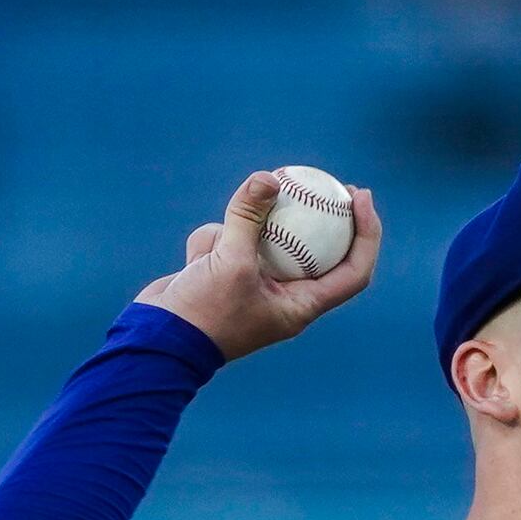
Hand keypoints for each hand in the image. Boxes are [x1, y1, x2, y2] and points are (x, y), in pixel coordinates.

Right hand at [136, 169, 380, 361]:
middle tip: (325, 181)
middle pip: (315, 248)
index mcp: (300, 307)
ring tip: (220, 243)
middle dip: (318, 215)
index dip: (366, 234)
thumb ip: (248, 217)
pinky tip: (194, 259)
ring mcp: (252, 286)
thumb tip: (267, 178)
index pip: (352, 271)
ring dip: (240, 230)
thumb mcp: (229, 261)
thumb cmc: (202, 313)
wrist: (154, 341)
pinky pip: (228, 242)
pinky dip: (211, 242)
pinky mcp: (223, 275)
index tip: (360, 197)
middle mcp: (282, 298)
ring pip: (262, 238)